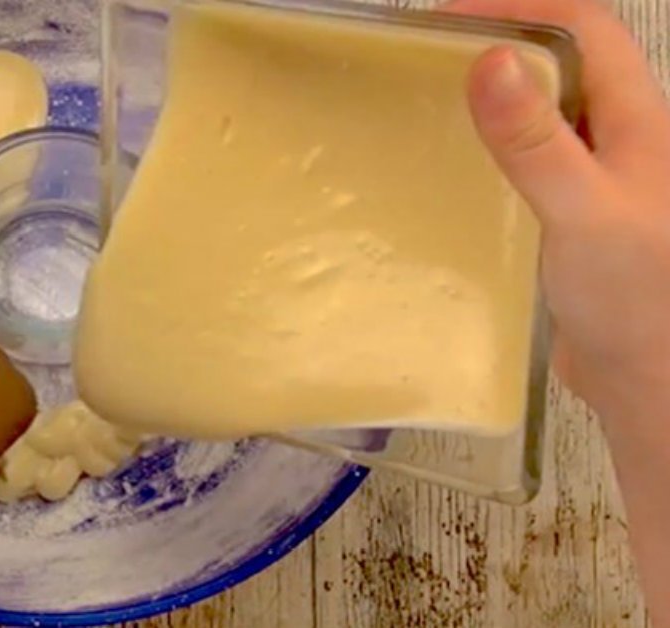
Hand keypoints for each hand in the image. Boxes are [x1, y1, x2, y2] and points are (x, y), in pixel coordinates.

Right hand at [447, 0, 669, 619]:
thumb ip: (536, 140)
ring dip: (491, 97)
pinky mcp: (570, 217)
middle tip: (423, 54)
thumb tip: (489, 61)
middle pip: (560, 61)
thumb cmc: (635, 297)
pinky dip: (489, 151)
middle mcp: (619, 138)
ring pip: (542, 112)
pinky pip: (528, 163)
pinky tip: (451, 172)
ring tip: (426, 101)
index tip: (444, 17)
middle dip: (497, 44)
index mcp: (639, 120)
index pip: (582, 28)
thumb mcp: (582, 210)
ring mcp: (595, 178)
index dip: (518, 7)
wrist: (649, 381)